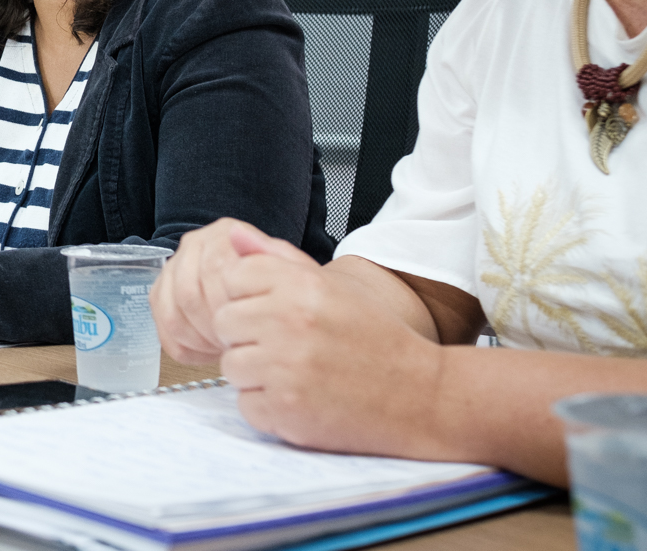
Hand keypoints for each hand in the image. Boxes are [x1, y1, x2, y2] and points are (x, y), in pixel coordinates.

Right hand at [150, 217, 267, 363]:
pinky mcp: (162, 298)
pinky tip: (211, 351)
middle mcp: (193, 247)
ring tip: (226, 347)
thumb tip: (238, 235)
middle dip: (213, 327)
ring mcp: (174, 271)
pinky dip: (188, 349)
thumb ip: (271, 254)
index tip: (249, 326)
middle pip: (188, 295)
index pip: (213, 270)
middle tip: (237, 342)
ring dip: (200, 340)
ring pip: (172, 316)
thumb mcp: (290, 272)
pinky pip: (165, 331)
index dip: (230, 306)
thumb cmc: (281, 292)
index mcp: (223, 235)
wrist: (273, 301)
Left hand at [214, 225, 444, 456]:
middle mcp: (290, 321)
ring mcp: (286, 368)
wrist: (422, 396)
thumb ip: (277, 259)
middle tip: (290, 348)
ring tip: (297, 375)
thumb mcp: (331, 287)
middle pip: (224, 323)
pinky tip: (303, 400)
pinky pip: (246, 405)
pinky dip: (269, 408)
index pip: (233, 278)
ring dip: (256, 375)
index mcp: (301, 285)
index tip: (278, 313)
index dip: (251, 298)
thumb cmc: (373, 337)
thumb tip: (232, 236)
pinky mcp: (286, 410)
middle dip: (249, 337)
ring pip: (231, 366)